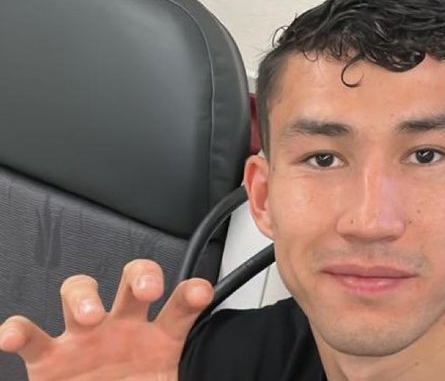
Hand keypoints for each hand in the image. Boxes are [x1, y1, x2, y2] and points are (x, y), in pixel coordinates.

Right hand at [0, 260, 212, 380]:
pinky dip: (18, 331)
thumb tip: (222, 378)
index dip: (191, 294)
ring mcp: (85, 337)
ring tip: (90, 316)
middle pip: (133, 281)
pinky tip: (12, 336)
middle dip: (141, 277)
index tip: (200, 293)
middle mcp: (124, 326)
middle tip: (146, 290)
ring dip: (84, 297)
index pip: (181, 306)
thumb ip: (188, 377)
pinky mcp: (48, 357)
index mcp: (161, 337)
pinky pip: (30, 336)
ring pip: (81, 293)